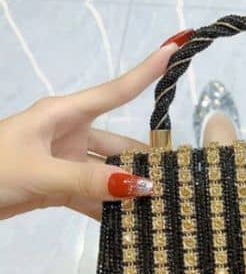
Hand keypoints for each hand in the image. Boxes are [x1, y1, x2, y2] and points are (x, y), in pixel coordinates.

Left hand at [0, 30, 192, 220]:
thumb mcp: (41, 172)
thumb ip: (90, 181)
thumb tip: (142, 186)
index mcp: (64, 115)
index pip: (115, 91)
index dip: (145, 72)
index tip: (173, 50)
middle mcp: (70, 134)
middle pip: (119, 145)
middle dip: (145, 160)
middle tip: (177, 177)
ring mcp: (65, 161)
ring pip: (107, 174)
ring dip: (127, 190)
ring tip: (160, 206)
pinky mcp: (58, 185)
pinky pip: (91, 194)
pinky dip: (106, 208)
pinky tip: (128, 224)